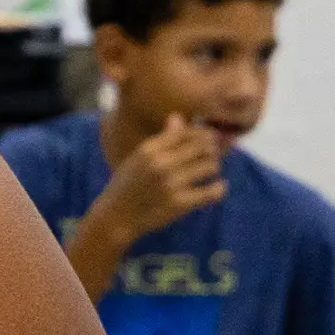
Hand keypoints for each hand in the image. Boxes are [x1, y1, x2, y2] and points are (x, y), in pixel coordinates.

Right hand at [89, 114, 226, 246]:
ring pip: (210, 166)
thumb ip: (161, 139)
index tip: (206, 139)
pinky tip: (217, 187)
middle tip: (210, 155)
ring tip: (209, 170)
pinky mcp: (179, 204)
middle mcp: (160, 164)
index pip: (186, 132)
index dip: (201, 133)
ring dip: (213, 167)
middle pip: (202, 146)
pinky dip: (219, 188)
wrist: (115, 216)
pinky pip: (212, 192)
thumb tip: (178, 117)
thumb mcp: (138, 158)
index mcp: (149, 149)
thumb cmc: (127, 184)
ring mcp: (170, 184)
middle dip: (211, 149)